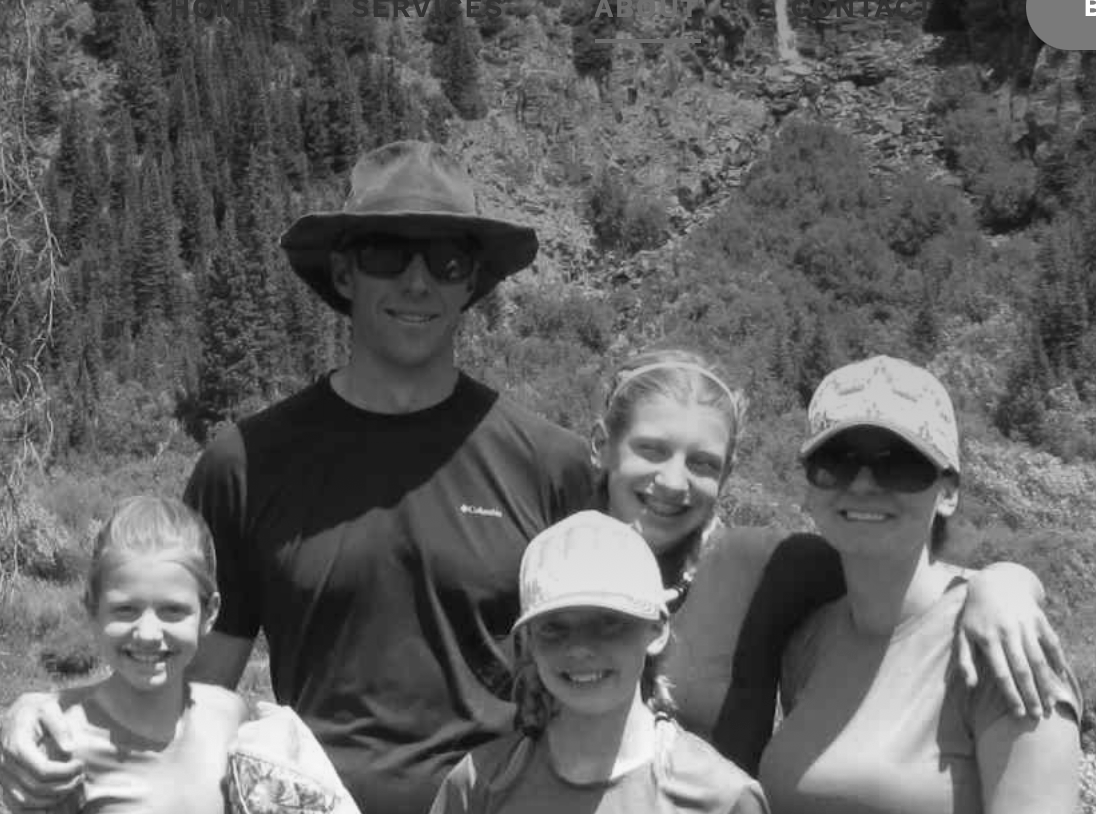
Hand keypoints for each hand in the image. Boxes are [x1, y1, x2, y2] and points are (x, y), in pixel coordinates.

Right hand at [0, 692, 83, 810]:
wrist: (17, 711)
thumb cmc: (37, 708)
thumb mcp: (50, 707)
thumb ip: (60, 726)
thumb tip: (69, 750)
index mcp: (16, 745)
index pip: (42, 770)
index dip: (65, 772)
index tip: (81, 765)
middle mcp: (5, 763)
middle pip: (35, 787)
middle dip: (63, 786)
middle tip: (80, 776)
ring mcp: (2, 775)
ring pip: (25, 800)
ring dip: (52, 798)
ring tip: (72, 785)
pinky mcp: (3, 782)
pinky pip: (15, 804)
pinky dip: (35, 808)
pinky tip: (55, 799)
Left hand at [956, 565, 1067, 718]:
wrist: (995, 583)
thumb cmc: (975, 615)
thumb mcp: (963, 634)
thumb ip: (965, 660)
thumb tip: (970, 685)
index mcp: (987, 639)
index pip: (1001, 673)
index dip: (1011, 694)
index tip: (1018, 714)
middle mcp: (1007, 633)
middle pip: (1022, 669)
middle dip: (1031, 695)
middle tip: (1037, 716)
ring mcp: (1025, 625)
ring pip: (1039, 659)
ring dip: (1046, 683)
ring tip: (1050, 704)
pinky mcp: (1039, 619)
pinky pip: (1052, 643)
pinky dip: (1058, 660)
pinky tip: (1061, 678)